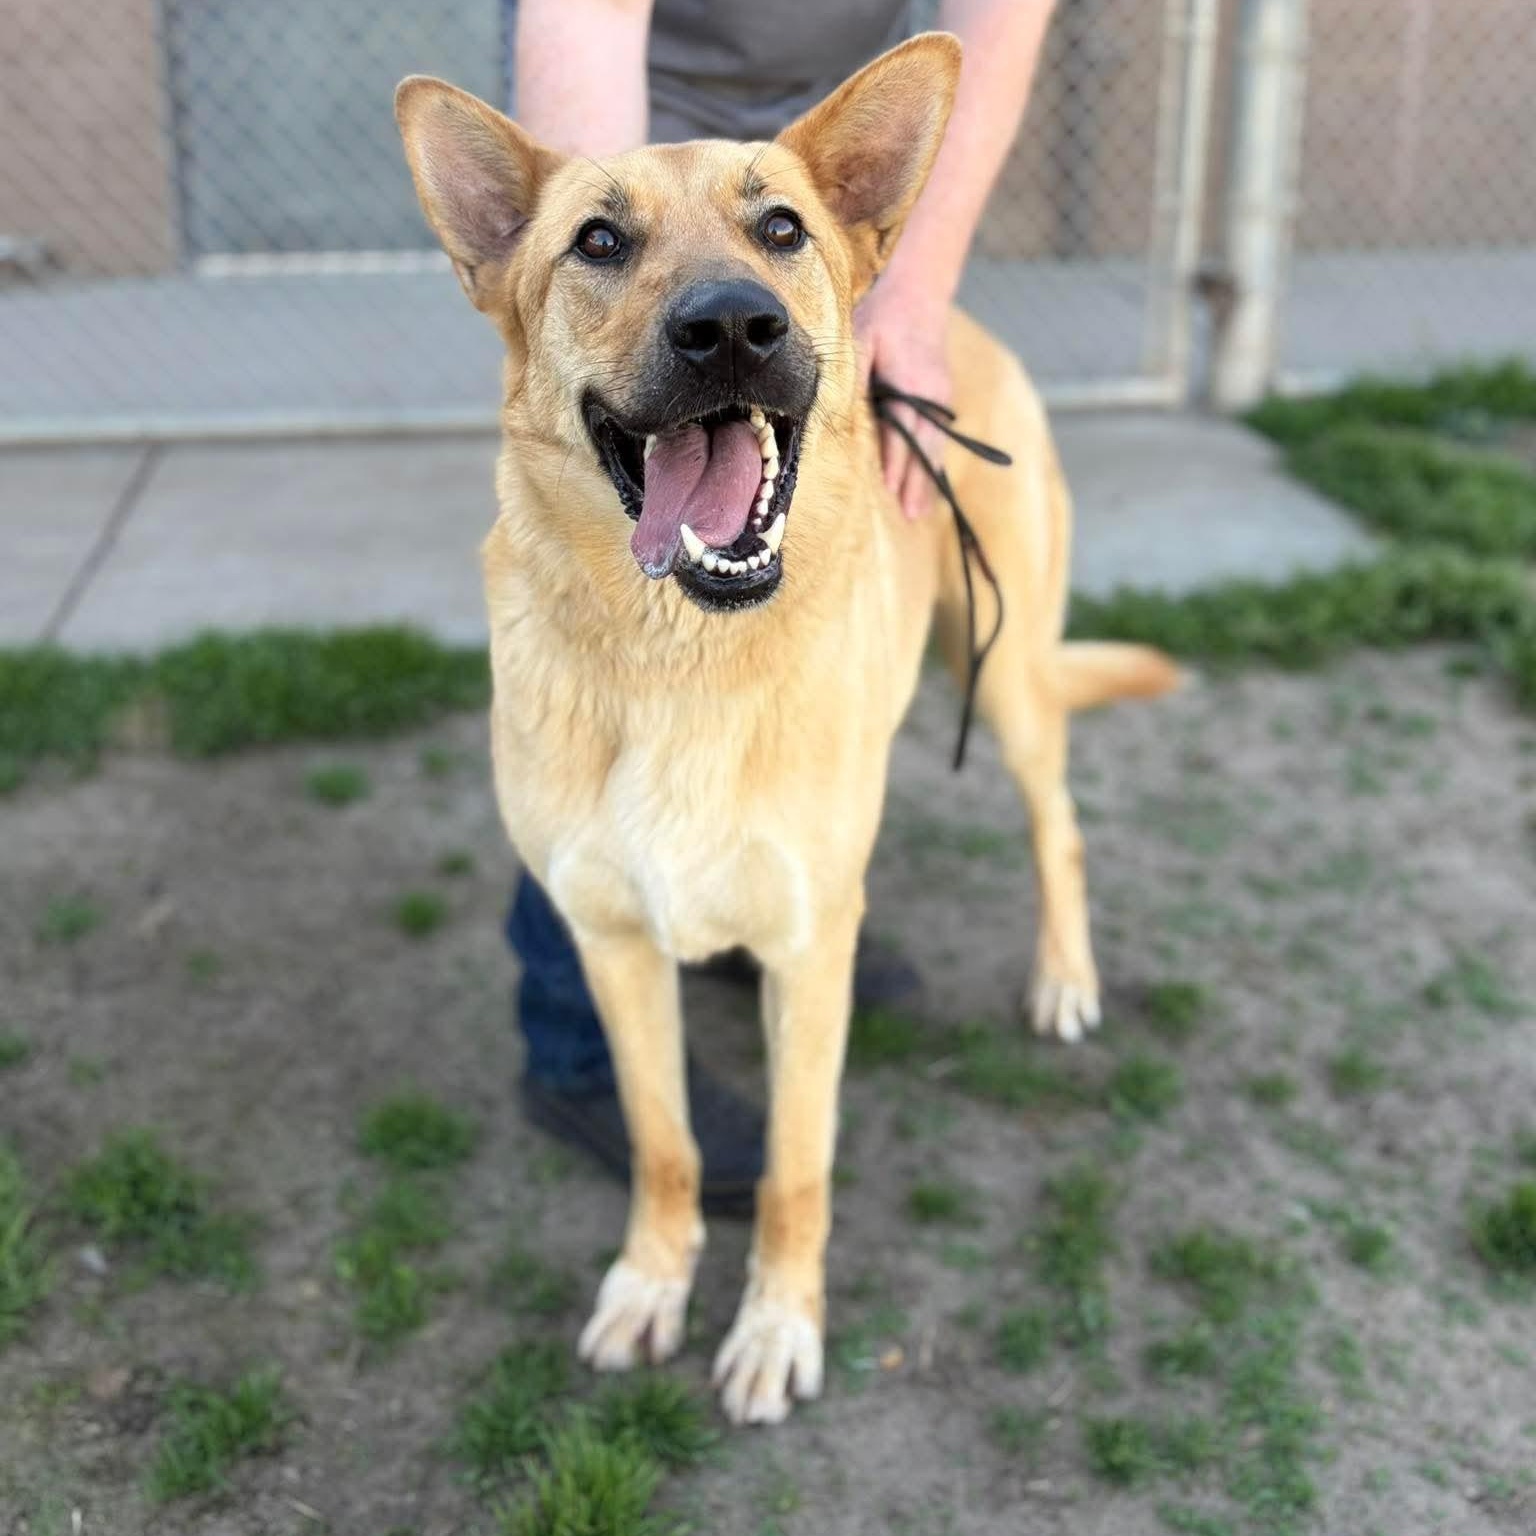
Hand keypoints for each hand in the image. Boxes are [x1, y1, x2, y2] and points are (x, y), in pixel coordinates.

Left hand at [854, 280, 951, 520]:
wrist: (919, 290)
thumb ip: (854, 373)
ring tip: (918, 512)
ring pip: (935, 447)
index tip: (888, 490)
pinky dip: (932, 464)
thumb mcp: (861, 335)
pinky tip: (927, 485)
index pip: (902, 431)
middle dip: (915, 482)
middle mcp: (932, 395)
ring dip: (927, 480)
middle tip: (908, 516)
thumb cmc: (883, 313)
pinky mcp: (941, 399)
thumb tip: (840, 409)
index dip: (895, 462)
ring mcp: (941, 398)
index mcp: (912, 382)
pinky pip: (937, 439)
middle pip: (924, 447)